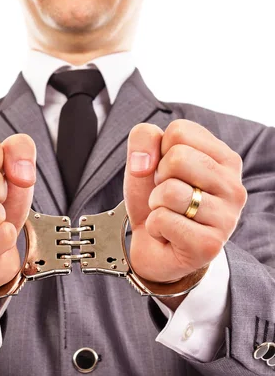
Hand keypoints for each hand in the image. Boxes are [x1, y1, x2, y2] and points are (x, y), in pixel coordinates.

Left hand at [123, 119, 246, 283]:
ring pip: (171, 191)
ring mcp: (227, 217)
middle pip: (178, 157)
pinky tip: (167, 233)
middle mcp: (233, 185)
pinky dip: (154, 226)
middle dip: (158, 177)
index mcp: (224, 157)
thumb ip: (143, 138)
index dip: (160, 150)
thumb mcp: (144, 160)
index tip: (167, 171)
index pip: (180, 131)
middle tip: (167, 195)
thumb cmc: (156, 197)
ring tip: (167, 213)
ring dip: (155, 203)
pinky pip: (163, 220)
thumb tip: (145, 161)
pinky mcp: (210, 245)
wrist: (154, 245)